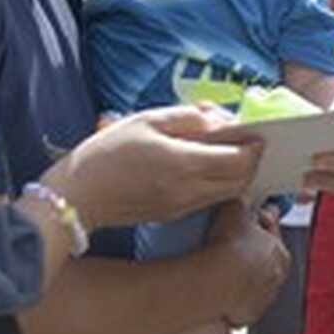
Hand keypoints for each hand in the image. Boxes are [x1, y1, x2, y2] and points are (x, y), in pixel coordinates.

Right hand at [40, 105, 264, 229]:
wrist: (77, 197)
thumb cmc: (106, 154)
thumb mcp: (146, 120)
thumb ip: (188, 118)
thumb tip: (218, 120)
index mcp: (184, 164)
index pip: (239, 160)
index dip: (254, 146)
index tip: (256, 133)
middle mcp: (189, 190)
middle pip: (242, 180)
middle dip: (251, 161)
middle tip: (246, 142)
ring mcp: (183, 206)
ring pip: (229, 193)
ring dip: (237, 174)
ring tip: (228, 152)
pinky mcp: (175, 215)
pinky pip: (210, 200)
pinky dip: (219, 184)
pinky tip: (206, 167)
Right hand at [206, 199, 290, 326]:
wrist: (216, 282)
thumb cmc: (230, 247)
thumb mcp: (236, 209)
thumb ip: (241, 201)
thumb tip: (240, 192)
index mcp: (281, 252)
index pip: (272, 235)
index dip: (258, 226)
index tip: (248, 223)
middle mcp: (276, 278)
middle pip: (263, 261)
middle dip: (250, 252)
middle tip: (230, 245)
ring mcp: (262, 299)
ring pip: (252, 284)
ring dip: (241, 276)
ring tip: (220, 268)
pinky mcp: (246, 315)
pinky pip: (239, 303)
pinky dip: (231, 297)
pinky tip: (218, 288)